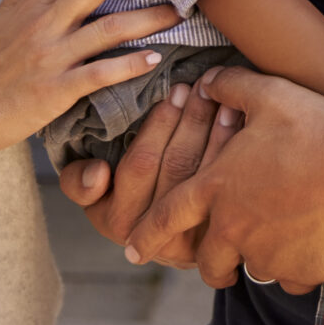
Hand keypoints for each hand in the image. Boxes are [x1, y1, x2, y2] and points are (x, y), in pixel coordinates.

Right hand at [0, 0, 179, 159]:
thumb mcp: (2, 15)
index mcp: (36, 3)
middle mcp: (46, 23)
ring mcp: (51, 56)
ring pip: (108, 28)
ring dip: (148, 18)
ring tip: (179, 11)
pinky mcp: (55, 90)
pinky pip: (98, 74)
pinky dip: (128, 66)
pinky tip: (155, 59)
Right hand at [62, 74, 231, 267]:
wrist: (167, 233)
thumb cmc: (121, 195)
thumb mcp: (92, 192)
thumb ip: (79, 182)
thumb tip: (98, 174)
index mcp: (115, 219)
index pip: (140, 165)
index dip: (159, 125)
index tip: (176, 89)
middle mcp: (152, 234)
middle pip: (177, 166)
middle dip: (192, 120)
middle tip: (204, 85)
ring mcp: (187, 240)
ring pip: (206, 175)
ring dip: (218, 132)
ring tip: (225, 97)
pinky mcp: (216, 240)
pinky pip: (229, 190)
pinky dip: (237, 152)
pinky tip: (244, 123)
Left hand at [135, 66, 323, 290]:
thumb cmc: (317, 131)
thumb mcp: (272, 95)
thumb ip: (234, 87)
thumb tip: (209, 79)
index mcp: (217, 187)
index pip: (168, 216)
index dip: (147, 233)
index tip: (133, 250)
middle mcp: (232, 227)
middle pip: (206, 257)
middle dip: (208, 264)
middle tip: (215, 268)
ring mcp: (264, 253)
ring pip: (251, 266)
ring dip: (258, 259)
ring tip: (274, 247)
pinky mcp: (297, 271)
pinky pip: (291, 277)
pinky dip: (297, 267)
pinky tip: (313, 248)